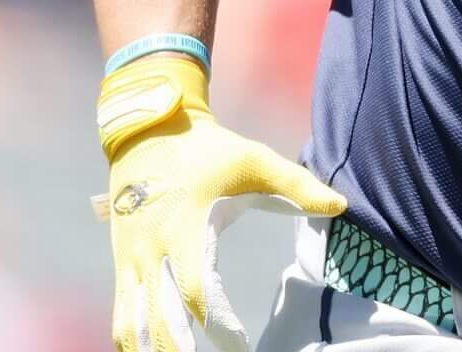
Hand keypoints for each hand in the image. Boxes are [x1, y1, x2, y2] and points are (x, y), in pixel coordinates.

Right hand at [96, 54, 345, 351]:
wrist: (147, 131)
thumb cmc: (208, 150)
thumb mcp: (255, 160)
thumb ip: (298, 185)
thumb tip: (340, 206)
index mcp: (183, 228)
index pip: (198, 291)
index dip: (220, 325)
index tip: (242, 346)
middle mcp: (150, 251)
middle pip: (160, 322)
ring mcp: (130, 261)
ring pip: (131, 326)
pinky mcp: (121, 264)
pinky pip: (122, 315)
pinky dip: (135, 341)